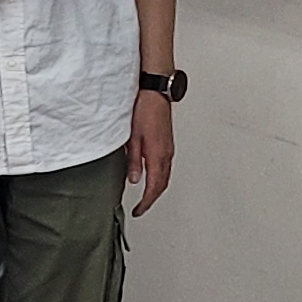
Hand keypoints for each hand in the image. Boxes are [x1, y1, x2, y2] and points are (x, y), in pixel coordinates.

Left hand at [127, 86, 176, 215]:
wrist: (156, 91)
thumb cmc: (144, 109)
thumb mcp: (132, 137)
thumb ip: (133, 161)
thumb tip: (134, 180)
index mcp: (158, 155)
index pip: (154, 187)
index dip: (146, 202)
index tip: (138, 210)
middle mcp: (166, 153)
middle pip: (162, 184)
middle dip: (152, 199)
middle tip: (141, 207)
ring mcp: (168, 148)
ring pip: (165, 175)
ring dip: (156, 188)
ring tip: (145, 196)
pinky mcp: (167, 142)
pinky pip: (165, 166)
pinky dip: (159, 176)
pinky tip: (151, 175)